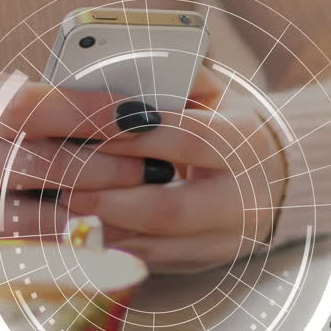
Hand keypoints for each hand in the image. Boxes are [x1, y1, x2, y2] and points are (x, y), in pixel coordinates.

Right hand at [0, 62, 168, 254]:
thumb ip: (2, 92)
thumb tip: (81, 98)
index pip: (40, 105)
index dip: (99, 110)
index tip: (143, 112)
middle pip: (50, 164)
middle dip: (115, 165)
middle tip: (158, 163)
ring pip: (40, 216)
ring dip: (99, 211)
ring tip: (140, 202)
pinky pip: (16, 254)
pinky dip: (60, 247)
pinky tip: (95, 239)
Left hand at [61, 69, 288, 272]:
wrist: (270, 183)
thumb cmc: (228, 130)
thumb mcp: (216, 95)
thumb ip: (177, 78)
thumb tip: (123, 66)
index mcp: (244, 146)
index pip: (188, 140)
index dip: (135, 137)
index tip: (88, 128)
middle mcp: (239, 201)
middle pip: (168, 208)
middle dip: (109, 196)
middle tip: (63, 181)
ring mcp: (219, 241)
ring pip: (150, 245)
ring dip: (98, 227)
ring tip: (59, 206)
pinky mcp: (197, 264)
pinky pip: (142, 262)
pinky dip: (105, 248)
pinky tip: (74, 229)